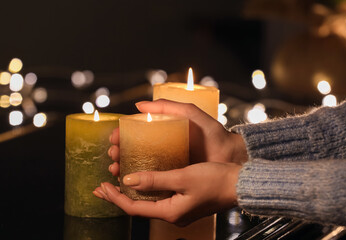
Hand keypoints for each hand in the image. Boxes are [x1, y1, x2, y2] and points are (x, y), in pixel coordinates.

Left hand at [94, 162, 240, 225]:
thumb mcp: (183, 177)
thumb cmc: (215, 180)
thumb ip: (155, 179)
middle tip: (100, 188)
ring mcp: (178, 209)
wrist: (238, 184)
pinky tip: (141, 182)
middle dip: (117, 197)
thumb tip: (129, 180)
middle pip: (138, 208)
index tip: (102, 186)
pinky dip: (144, 191)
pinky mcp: (183, 202)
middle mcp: (172, 214)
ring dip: (129, 193)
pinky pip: (158, 199)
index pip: (134, 208)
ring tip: (114, 184)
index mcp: (171, 212)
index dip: (116, 198)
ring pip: (147, 203)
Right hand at [107, 99, 247, 175]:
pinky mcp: (174, 180)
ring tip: (116, 169)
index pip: (136, 135)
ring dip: (123, 168)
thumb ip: (169, 107)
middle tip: (114, 156)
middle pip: (133, 153)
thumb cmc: (214, 135)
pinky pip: (153, 182)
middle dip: (118, 154)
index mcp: (165, 136)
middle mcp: (163, 151)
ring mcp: (168, 167)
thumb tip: (139, 105)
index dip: (121, 136)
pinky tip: (128, 183)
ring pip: (139, 169)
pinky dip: (138, 183)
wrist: (233, 157)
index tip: (113, 138)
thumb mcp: (192, 116)